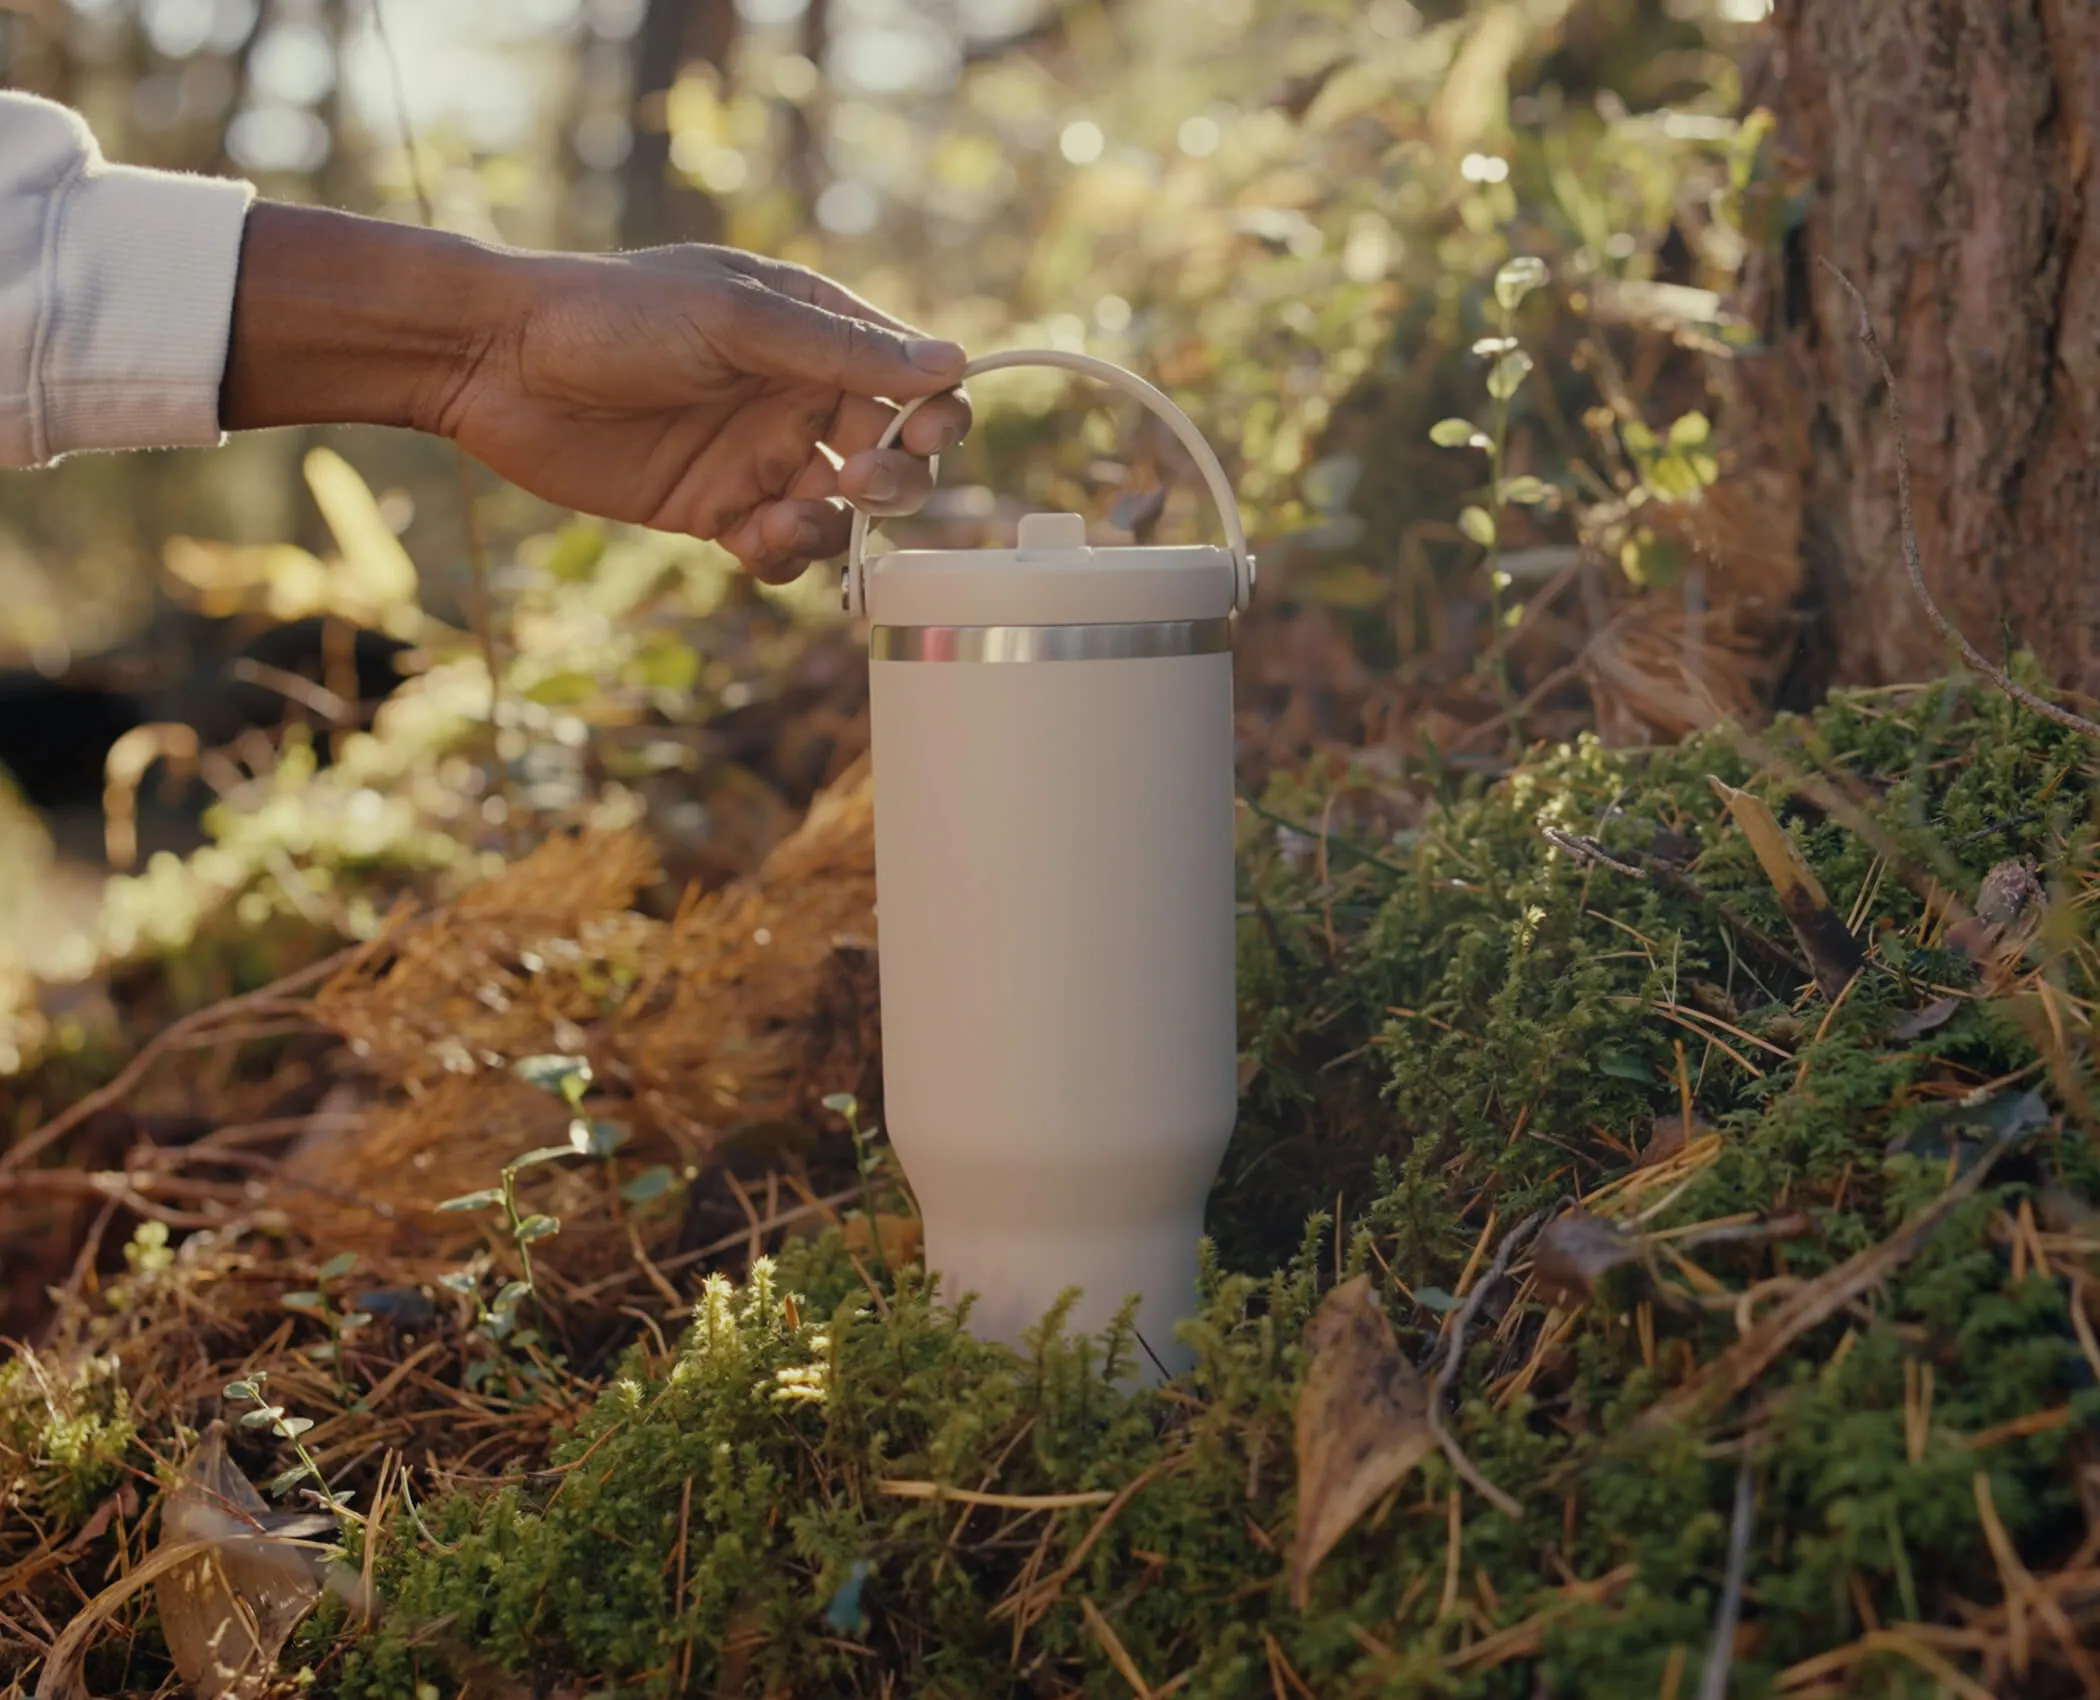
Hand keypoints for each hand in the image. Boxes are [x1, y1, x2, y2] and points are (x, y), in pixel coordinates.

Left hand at [221, 205, 970, 581]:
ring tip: (787, 518)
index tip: (921, 436)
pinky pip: (782, 547)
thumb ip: (841, 352)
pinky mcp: (716, 509)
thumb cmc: (611, 316)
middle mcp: (795, 393)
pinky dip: (785, 556)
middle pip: (893, 452)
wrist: (495, 363)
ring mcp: (757, 454)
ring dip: (839, 526)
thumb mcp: (734, 321)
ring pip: (842, 511)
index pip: (911, 377)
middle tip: (859, 483)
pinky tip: (752, 543)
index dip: (934, 412)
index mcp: (812, 329)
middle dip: (894, 479)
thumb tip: (950, 362)